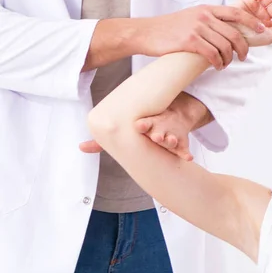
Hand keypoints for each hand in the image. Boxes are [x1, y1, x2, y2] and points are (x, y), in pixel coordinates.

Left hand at [80, 93, 210, 160]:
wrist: (174, 113)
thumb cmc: (146, 124)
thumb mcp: (128, 128)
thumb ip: (105, 140)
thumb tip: (81, 147)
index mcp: (144, 123)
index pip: (142, 123)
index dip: (142, 125)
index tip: (138, 126)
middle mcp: (157, 127)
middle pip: (158, 130)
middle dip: (159, 134)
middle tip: (158, 137)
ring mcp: (170, 133)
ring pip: (171, 138)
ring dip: (171, 140)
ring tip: (171, 142)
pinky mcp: (181, 141)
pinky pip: (184, 148)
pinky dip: (185, 154)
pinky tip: (187, 159)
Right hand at [133, 3, 267, 69]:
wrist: (147, 32)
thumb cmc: (169, 28)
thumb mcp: (192, 17)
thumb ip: (209, 20)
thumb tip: (226, 31)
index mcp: (207, 9)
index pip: (237, 12)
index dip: (252, 22)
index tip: (261, 30)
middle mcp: (204, 16)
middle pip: (234, 33)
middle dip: (242, 48)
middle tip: (243, 57)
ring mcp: (197, 28)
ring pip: (224, 46)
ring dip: (229, 59)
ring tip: (225, 65)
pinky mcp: (190, 41)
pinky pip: (212, 54)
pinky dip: (218, 62)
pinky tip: (217, 66)